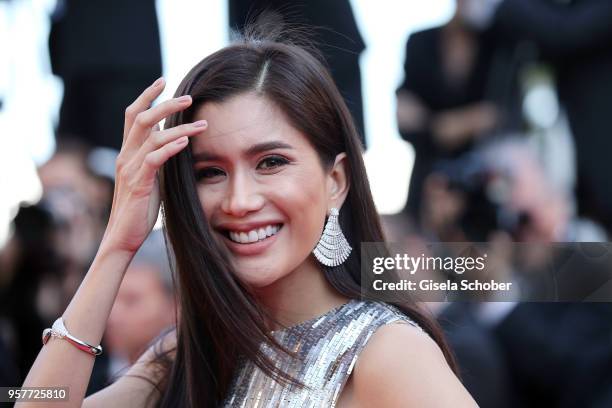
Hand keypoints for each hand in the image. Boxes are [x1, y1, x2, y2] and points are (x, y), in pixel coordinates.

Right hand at [100, 78, 206, 254]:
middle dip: (165, 104)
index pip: (133, 116)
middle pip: (141, 119)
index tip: (163, 81)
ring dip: (179, 127)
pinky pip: (153, 159)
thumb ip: (159, 160)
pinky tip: (186, 141)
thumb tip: (177, 144)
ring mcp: (131, 169)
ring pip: (151, 136)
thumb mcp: (151, 179)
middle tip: (189, 97)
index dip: (146, 97)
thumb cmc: (140, 209)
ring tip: (203, 124)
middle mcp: (126, 156)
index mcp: (128, 153)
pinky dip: (170, 147)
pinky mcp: (139, 184)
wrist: (123, 237)